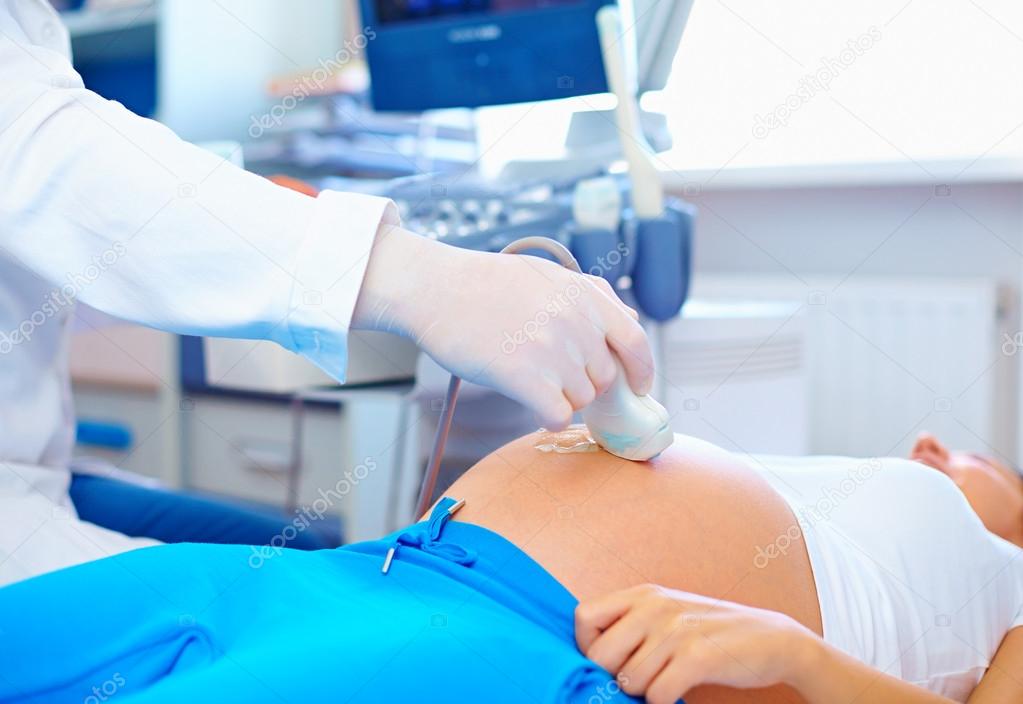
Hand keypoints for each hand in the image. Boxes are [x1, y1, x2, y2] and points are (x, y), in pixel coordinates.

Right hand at [354, 225, 653, 427]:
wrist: (435, 288)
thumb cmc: (485, 283)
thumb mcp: (548, 276)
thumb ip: (592, 298)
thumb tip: (630, 322)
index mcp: (583, 295)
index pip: (635, 340)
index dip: (643, 370)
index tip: (641, 388)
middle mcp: (575, 321)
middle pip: (603, 378)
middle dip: (583, 381)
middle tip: (548, 372)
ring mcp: (552, 350)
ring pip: (581, 399)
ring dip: (560, 396)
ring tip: (527, 373)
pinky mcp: (525, 377)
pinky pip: (558, 415)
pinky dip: (547, 415)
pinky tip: (528, 398)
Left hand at [575, 584, 816, 703]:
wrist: (774, 639)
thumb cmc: (712, 633)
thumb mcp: (668, 613)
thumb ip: (631, 624)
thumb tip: (588, 656)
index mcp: (643, 594)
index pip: (583, 617)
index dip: (588, 646)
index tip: (611, 661)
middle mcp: (655, 606)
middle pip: (599, 656)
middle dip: (615, 678)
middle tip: (642, 680)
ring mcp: (676, 630)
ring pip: (629, 680)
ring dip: (645, 692)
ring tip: (667, 682)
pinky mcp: (697, 657)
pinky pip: (657, 694)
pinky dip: (664, 703)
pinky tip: (679, 694)